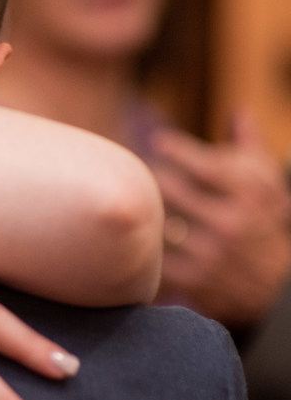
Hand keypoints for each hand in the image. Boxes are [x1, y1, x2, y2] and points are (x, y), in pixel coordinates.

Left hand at [150, 111, 290, 327]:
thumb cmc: (262, 223)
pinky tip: (130, 230)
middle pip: (170, 188)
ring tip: (125, 197)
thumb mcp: (267, 186)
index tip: (160, 141)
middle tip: (134, 165)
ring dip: (141, 207)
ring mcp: (210, 253)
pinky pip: (152, 254)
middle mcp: (230, 223)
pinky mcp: (191, 279)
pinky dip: (140, 241)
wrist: (274, 288)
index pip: (205, 165)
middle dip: (150, 174)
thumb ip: (250, 147)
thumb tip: (238, 111)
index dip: (177, 150)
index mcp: (248, 196)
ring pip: (157, 220)